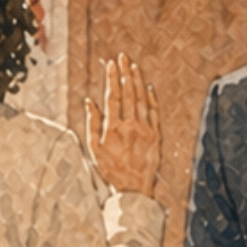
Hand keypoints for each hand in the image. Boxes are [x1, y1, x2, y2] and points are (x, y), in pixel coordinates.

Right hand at [86, 54, 160, 196]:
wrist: (133, 189)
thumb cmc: (110, 169)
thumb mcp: (94, 149)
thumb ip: (92, 123)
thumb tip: (89, 101)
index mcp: (113, 127)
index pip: (113, 96)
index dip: (112, 78)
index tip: (111, 63)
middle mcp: (130, 125)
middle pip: (128, 93)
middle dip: (125, 73)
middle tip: (123, 57)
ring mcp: (145, 130)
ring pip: (142, 99)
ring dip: (138, 81)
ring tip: (133, 66)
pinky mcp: (156, 136)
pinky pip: (154, 113)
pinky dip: (151, 99)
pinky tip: (148, 88)